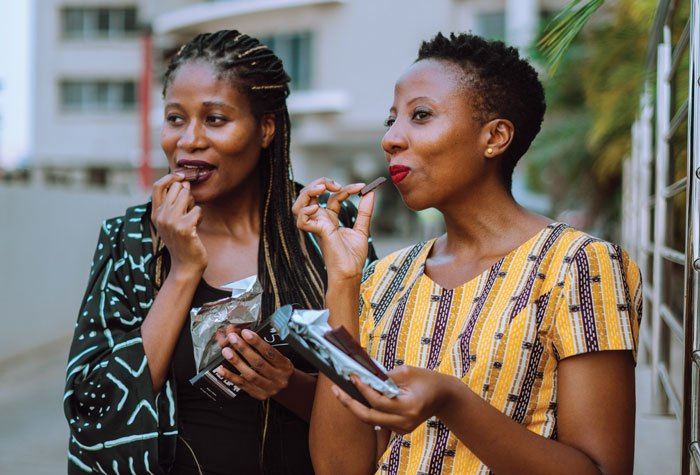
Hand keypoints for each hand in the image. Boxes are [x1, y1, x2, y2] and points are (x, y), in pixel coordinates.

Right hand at [151, 172, 205, 277]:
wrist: (185, 265)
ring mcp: (170, 221)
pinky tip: (196, 228)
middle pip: (177, 188)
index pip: (157, 186)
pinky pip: (198, 210)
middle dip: (188, 195)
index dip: (170, 177)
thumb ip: (174, 203)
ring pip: (188, 196)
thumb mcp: (172, 221)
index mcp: (155, 214)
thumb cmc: (182, 242)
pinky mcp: (183, 227)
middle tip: (189, 210)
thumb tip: (183, 182)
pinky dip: (200, 217)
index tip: (181, 176)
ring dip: (194, 206)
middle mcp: (160, 216)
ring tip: (192, 220)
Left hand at [215, 328, 293, 399]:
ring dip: (236, 362)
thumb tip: (249, 337)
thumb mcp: (282, 358)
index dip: (257, 342)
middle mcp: (278, 378)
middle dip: (243, 349)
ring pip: (250, 375)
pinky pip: (242, 385)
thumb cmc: (281, 369)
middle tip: (233, 339)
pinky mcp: (259, 394)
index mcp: (285, 366)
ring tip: (227, 352)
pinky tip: (222, 370)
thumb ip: (268, 350)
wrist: (286, 388)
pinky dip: (230, 376)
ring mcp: (269, 388)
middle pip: (258, 363)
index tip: (246, 333)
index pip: (270, 353)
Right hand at [292, 177, 374, 280]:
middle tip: (337, 184)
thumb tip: (370, 193)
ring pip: (299, 204)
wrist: (351, 272)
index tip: (362, 186)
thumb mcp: (362, 229)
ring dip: (308, 192)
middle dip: (321, 182)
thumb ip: (364, 211)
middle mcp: (320, 221)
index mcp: (329, 219)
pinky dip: (306, 211)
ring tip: (322, 188)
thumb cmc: (353, 257)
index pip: (332, 196)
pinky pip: (301, 220)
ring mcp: (316, 226)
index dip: (346, 189)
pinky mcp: (317, 232)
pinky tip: (318, 208)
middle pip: (310, 195)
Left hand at [332, 365, 454, 434]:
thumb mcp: (407, 371)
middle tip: (335, 390)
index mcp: (409, 407)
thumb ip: (385, 376)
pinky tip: (355, 398)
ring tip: (340, 392)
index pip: (379, 401)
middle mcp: (405, 422)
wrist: (445, 397)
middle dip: (349, 403)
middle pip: (369, 416)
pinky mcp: (399, 429)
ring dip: (354, 406)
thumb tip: (363, 375)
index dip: (363, 389)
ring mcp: (402, 428)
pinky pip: (378, 421)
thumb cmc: (427, 379)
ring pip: (371, 420)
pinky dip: (366, 409)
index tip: (352, 377)